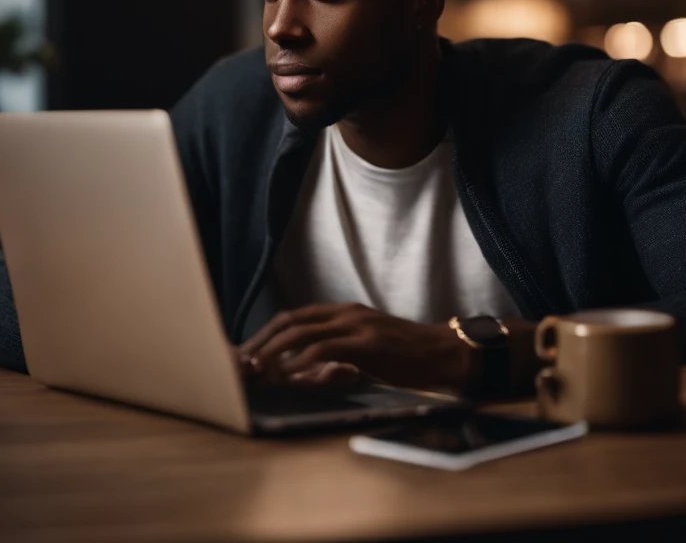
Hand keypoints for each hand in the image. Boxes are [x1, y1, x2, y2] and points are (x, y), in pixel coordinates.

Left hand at [238, 302, 480, 391]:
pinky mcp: (367, 342)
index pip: (295, 316)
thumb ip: (336, 354)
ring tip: (259, 368)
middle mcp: (345, 312)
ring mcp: (356, 325)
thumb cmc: (405, 355)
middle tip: (244, 362)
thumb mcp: (365, 348)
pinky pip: (327, 348)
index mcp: (343, 311)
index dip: (269, 333)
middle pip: (292, 320)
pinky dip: (304, 360)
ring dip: (277, 351)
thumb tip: (306, 371)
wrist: (441, 352)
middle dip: (264, 341)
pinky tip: (292, 373)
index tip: (250, 352)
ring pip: (304, 331)